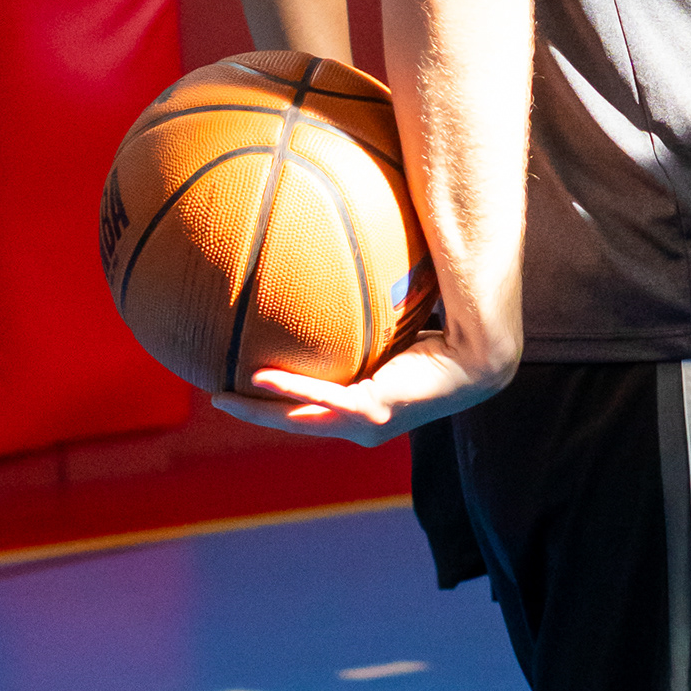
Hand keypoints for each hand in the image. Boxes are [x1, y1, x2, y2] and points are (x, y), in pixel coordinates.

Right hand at [210, 319, 517, 445]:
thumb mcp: (387, 327)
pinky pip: (321, 399)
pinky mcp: (373, 412)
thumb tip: (347, 267)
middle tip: (214, 395)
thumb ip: (362, 313)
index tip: (236, 383)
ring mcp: (363, 423)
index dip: (269, 401)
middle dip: (251, 412)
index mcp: (357, 407)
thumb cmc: (439, 339)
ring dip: (258, 410)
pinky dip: (289, 390)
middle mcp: (356, 423)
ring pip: (297, 420)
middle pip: (290, 421)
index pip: (305, 408)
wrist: (475, 358)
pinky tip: (259, 378)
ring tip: (223, 395)